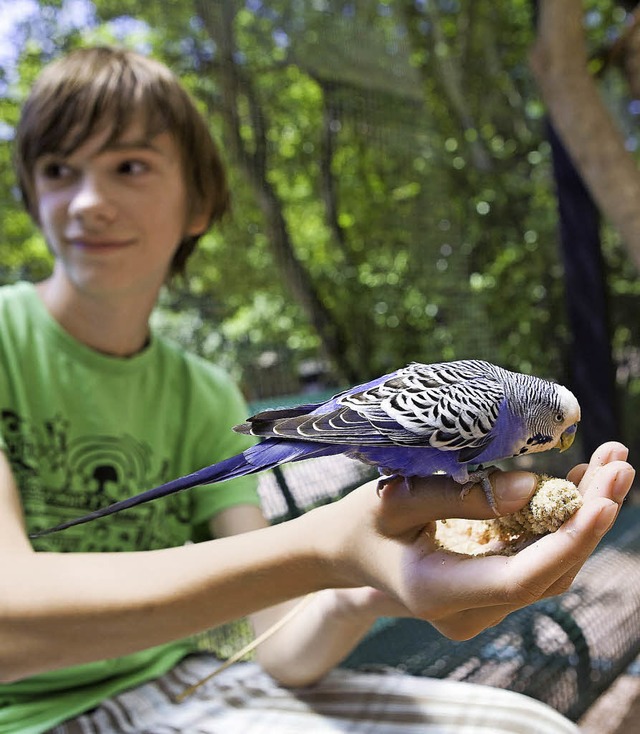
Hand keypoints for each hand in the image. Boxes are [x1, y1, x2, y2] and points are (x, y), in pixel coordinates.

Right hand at [320, 442, 633, 639]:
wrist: (347, 551)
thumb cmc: (363, 521)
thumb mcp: (397, 499)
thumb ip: (462, 496)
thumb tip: (537, 485)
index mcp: (439, 592)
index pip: (521, 577)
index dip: (568, 541)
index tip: (604, 500)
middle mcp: (469, 611)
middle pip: (549, 572)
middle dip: (590, 518)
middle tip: (619, 462)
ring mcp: (483, 605)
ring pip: (551, 566)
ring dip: (583, 517)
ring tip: (609, 463)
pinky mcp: (491, 588)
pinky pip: (536, 558)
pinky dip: (561, 522)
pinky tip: (579, 484)